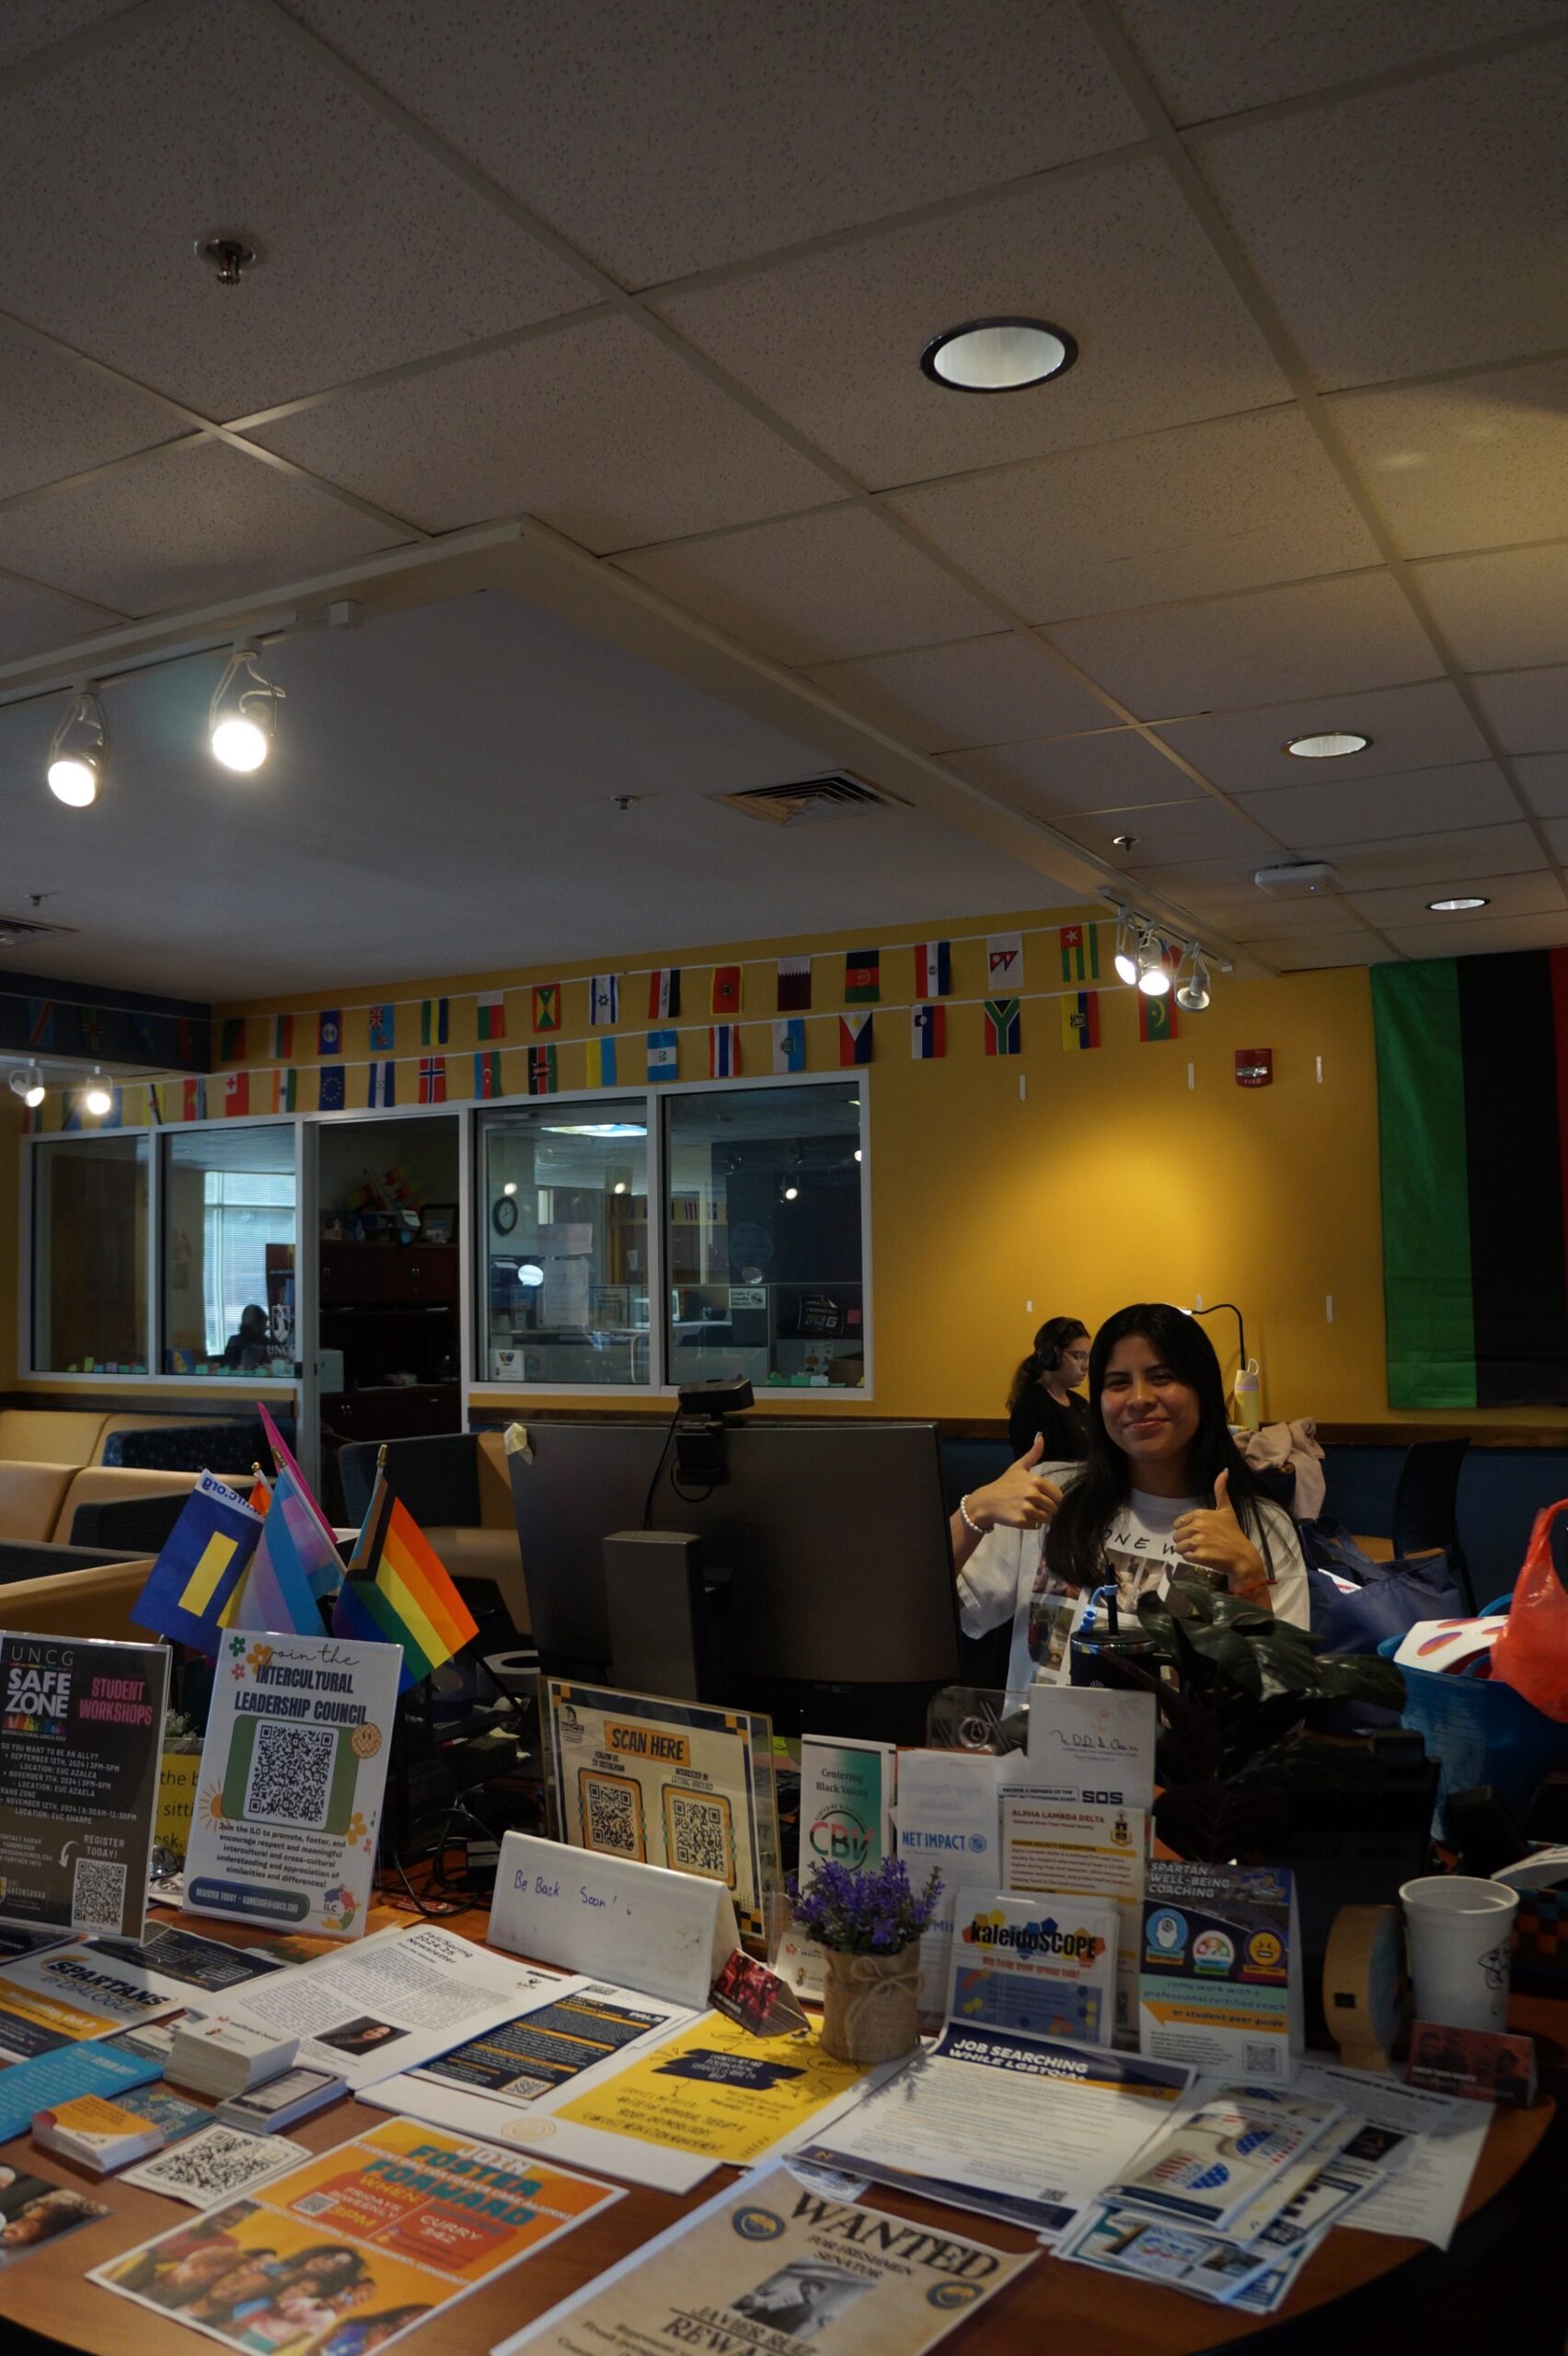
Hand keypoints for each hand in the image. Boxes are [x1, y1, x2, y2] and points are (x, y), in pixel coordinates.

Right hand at [968, 1437, 1063, 1534]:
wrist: (986, 1501)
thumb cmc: (1004, 1484)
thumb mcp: (1018, 1467)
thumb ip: (1033, 1454)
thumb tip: (1041, 1435)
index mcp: (1035, 1480)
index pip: (1058, 1495)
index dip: (1052, 1498)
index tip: (1042, 1498)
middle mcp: (1032, 1494)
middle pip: (1054, 1508)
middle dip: (1047, 1509)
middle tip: (1034, 1506)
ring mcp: (1027, 1508)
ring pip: (1047, 1519)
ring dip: (1041, 1518)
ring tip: (1029, 1512)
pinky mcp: (1022, 1521)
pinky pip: (1037, 1526)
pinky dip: (1032, 1524)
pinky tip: (1022, 1518)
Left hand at [1171, 1469, 1269, 1602]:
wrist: (1242, 1555)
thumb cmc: (1233, 1533)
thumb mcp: (1227, 1510)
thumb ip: (1221, 1491)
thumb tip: (1224, 1470)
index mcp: (1201, 1514)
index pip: (1178, 1523)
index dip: (1186, 1529)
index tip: (1198, 1532)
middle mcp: (1198, 1526)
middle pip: (1176, 1535)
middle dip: (1185, 1540)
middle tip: (1199, 1543)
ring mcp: (1198, 1541)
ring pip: (1178, 1547)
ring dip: (1186, 1550)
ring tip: (1200, 1550)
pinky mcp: (1199, 1556)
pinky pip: (1185, 1557)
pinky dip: (1191, 1559)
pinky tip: (1203, 1557)